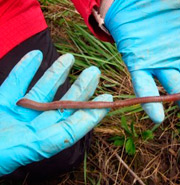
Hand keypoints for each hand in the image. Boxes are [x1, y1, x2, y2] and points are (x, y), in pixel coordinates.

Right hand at [0, 50, 111, 175]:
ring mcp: (15, 115)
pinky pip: (14, 84)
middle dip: (79, 90)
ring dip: (56, 74)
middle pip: (61, 107)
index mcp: (37, 144)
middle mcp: (31, 129)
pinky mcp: (0, 103)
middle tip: (94, 73)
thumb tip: (75, 128)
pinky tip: (36, 56)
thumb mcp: (16, 151)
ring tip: (71, 58)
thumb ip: (48, 141)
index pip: (71, 128)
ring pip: (41, 92)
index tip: (107, 100)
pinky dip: (24, 69)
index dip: (90, 114)